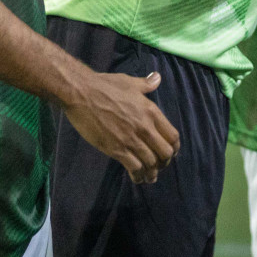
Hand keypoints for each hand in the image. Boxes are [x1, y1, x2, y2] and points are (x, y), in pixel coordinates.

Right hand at [64, 70, 179, 184]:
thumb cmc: (105, 86)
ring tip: (149, 177)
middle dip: (164, 162)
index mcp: (151, 111)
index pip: (172, 135)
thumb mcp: (130, 82)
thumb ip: (146, 84)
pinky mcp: (116, 149)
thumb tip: (157, 78)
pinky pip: (134, 167)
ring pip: (151, 163)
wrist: (82, 94)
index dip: (174, 147)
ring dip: (152, 173)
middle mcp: (145, 127)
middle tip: (159, 166)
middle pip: (165, 152)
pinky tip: (137, 178)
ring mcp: (131, 139)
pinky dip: (138, 175)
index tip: (171, 153)